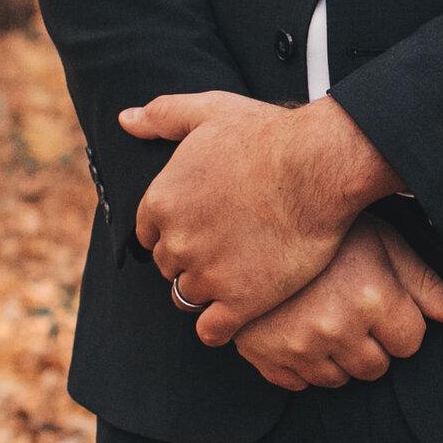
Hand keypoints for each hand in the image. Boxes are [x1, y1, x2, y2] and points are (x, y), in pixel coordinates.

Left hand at [124, 89, 403, 340]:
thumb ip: (162, 115)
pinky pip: (211, 331)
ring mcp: (207, 274)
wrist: (317, 167)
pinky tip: (239, 312)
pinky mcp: (239, 301)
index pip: (150, 234)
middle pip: (169, 267)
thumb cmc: (268, 135)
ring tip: (237, 278)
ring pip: (187, 298)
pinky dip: (219, 327)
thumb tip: (125, 119)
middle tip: (226, 250)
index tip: (203, 228)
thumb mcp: (209, 110)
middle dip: (191, 260)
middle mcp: (176, 241)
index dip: (175, 232)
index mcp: (161, 201)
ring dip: (207, 292)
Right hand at [233, 220, 442, 391]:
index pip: (411, 343)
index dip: (400, 323)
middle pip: (377, 368)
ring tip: (323, 316)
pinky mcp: (265, 358)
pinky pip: (300, 384)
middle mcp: (337, 327)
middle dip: (372, 344)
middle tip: (350, 307)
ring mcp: (297, 347)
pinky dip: (302, 364)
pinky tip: (296, 329)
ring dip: (338, 356)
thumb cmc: (326, 230)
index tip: (381, 300)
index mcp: (372, 297)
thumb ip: (424, 284)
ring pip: (339, 380)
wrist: (246, 223)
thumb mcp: (382, 243)